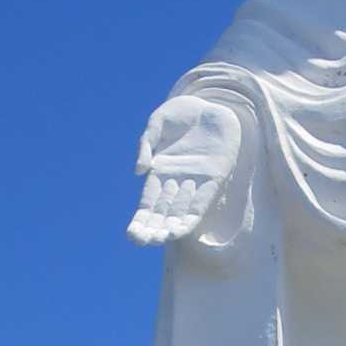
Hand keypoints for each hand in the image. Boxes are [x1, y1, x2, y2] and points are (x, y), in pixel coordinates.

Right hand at [128, 92, 249, 247]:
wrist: (209, 103)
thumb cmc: (180, 112)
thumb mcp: (157, 123)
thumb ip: (145, 145)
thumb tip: (139, 172)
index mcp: (159, 171)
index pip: (148, 203)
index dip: (141, 220)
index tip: (132, 236)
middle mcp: (176, 181)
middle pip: (163, 213)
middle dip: (154, 229)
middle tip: (145, 242)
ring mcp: (194, 181)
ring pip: (181, 212)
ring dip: (172, 227)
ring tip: (162, 239)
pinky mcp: (213, 178)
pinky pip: (201, 202)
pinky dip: (191, 216)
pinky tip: (182, 229)